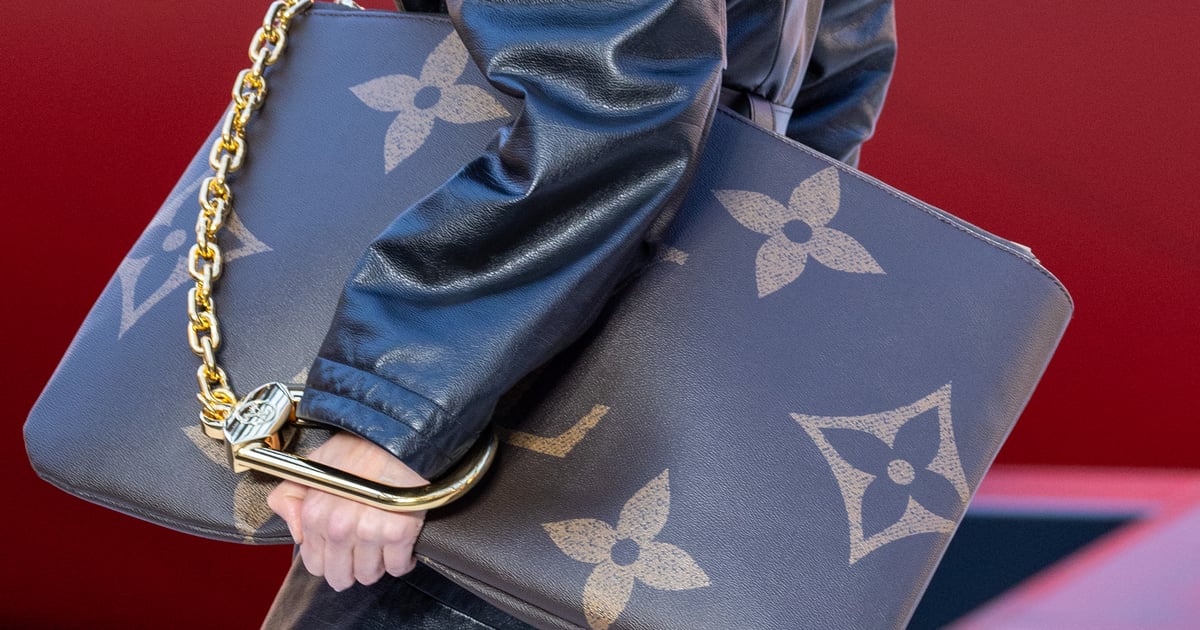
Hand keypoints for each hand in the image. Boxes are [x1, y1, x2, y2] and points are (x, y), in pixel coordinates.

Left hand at [267, 431, 428, 590]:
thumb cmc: (358, 448)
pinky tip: (401, 546)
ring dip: (377, 565)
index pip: (315, 565)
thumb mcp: (312, 465)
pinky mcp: (399, 532)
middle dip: (351, 568)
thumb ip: (287, 497)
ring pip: (370, 575)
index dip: (329, 560)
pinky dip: (402, 561)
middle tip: (362, 553)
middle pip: (341, 576)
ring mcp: (370, 532)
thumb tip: (295, 532)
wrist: (398, 436)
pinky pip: (398, 567)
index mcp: (314, 516)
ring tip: (382, 547)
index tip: (341, 551)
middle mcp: (339, 528)